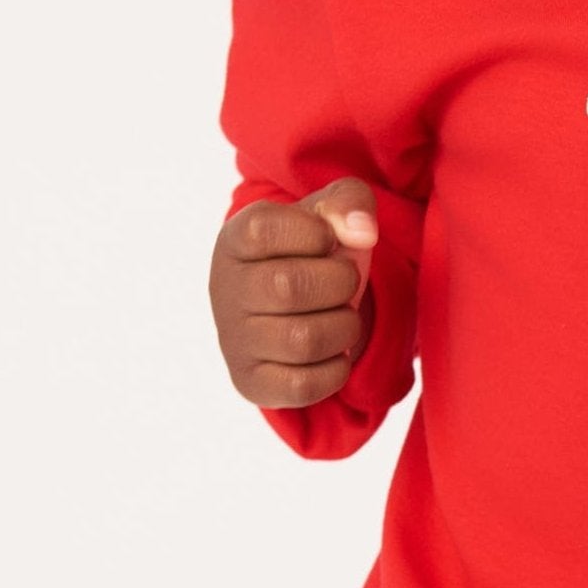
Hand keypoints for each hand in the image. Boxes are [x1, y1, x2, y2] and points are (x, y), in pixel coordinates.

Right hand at [210, 177, 378, 409]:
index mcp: (236, 239)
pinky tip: (333, 349)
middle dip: (340, 282)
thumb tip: (363, 233)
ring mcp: (233, 340)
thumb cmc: (312, 247)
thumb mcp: (330, 209)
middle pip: (290, 288)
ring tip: (341, 314)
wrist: (294, 297)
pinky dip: (335, 368)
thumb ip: (349, 200)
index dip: (315, 233)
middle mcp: (224, 290)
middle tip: (344, 280)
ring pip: (302, 341)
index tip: (325, 239)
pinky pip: (302, 386)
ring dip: (344, 326)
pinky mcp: (250, 382)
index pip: (266, 230)